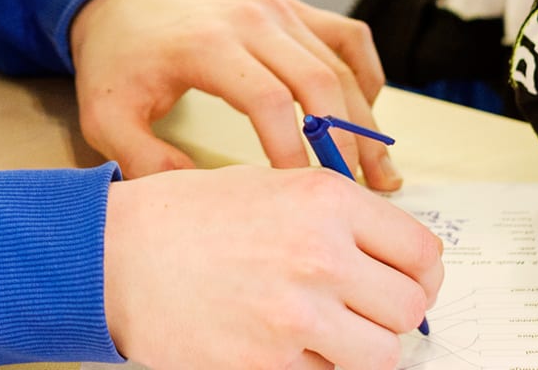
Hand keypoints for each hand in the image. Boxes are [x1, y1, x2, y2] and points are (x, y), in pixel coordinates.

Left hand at [69, 0, 399, 189]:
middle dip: (344, 142)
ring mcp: (276, 9)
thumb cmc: (119, 66)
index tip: (303, 195)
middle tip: (358, 195)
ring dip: (365, 120)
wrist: (123, 8)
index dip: (293, 149)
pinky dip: (366, 75)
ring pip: (340, 64)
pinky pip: (348, 37)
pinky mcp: (291, 9)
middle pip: (318, 80)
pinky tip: (366, 116)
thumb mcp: (107, 120)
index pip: (269, 99)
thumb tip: (204, 201)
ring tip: (379, 173)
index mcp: (206, 45)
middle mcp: (249, 19)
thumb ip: (146, 163)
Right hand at [103, 165, 442, 369]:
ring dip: (363, 350)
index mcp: (325, 202)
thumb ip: (335, 215)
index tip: (407, 283)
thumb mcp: (269, 185)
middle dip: (392, 315)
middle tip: (365, 313)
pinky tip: (287, 348)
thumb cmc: (184, 218)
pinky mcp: (267, 364)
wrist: (115, 256)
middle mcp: (319, 255)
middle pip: (409, 308)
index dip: (420, 275)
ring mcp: (295, 315)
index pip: (422, 252)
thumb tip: (389, 255)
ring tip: (330, 337)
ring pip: (382, 354)